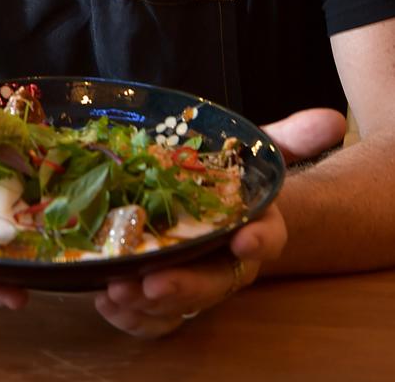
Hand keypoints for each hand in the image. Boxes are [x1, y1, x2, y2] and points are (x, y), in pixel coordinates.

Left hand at [94, 107, 345, 337]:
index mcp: (256, 227)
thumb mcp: (260, 150)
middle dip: (185, 286)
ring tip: (115, 290)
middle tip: (152, 282)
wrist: (219, 202)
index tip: (244, 240)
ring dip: (147, 305)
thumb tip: (333, 119)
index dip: (258, 242)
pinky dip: (128, 314)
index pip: (266, 239)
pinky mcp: (163, 289)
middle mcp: (226, 261)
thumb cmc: (237, 175)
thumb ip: (291, 137)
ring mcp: (194, 278)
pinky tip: (102, 297)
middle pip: (213, 283)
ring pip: (177, 305)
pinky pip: (150, 315)